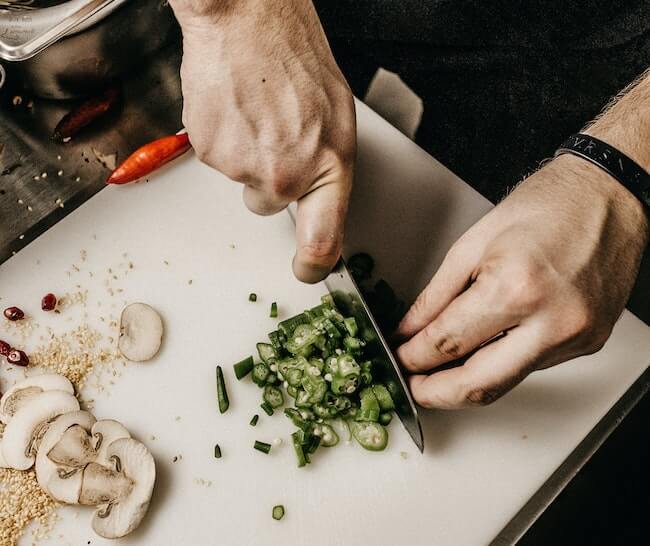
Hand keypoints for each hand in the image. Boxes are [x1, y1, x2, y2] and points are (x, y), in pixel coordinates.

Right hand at [169, 0, 355, 282]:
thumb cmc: (294, 56)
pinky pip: (217, 157)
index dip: (313, 265)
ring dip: (246, 153)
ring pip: (241, 179)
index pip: (323, 242)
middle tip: (273, 134)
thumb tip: (316, 201)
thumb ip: (325, 168)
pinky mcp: (209, 152)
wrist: (247, 17)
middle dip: (268, 178)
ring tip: (256, 109)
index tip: (307, 270)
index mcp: (328, 167)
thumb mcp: (334, 117)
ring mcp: (243, 167)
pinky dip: (223, 137)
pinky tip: (234, 106)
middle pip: (268, 205)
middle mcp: (286, 176)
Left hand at [396, 154, 648, 408]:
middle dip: (436, 394)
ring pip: (506, 383)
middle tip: (412, 386)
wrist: (608, 195)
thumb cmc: (547, 205)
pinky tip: (482, 350)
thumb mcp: (472, 243)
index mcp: (515, 288)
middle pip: (479, 385)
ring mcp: (575, 337)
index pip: (448, 343)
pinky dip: (499, 364)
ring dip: (466, 382)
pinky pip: (531, 366)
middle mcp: (551, 321)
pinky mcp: (588, 342)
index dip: (413, 358)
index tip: (399, 359)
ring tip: (439, 370)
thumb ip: (435, 296)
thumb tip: (410, 331)